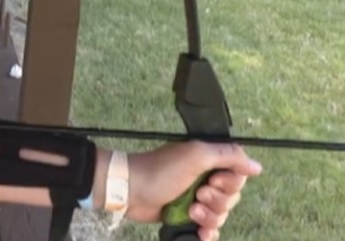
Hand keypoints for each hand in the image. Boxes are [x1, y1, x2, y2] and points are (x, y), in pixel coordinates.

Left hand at [125, 142, 262, 239]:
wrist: (130, 191)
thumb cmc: (161, 170)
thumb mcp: (196, 155)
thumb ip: (228, 156)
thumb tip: (257, 166)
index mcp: (208, 161)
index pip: (238, 175)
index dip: (231, 182)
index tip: (214, 180)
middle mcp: (205, 179)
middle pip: (232, 197)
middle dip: (218, 200)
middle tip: (198, 194)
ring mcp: (196, 199)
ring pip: (222, 214)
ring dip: (210, 216)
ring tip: (191, 210)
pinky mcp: (187, 217)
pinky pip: (209, 229)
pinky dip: (207, 233)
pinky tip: (200, 233)